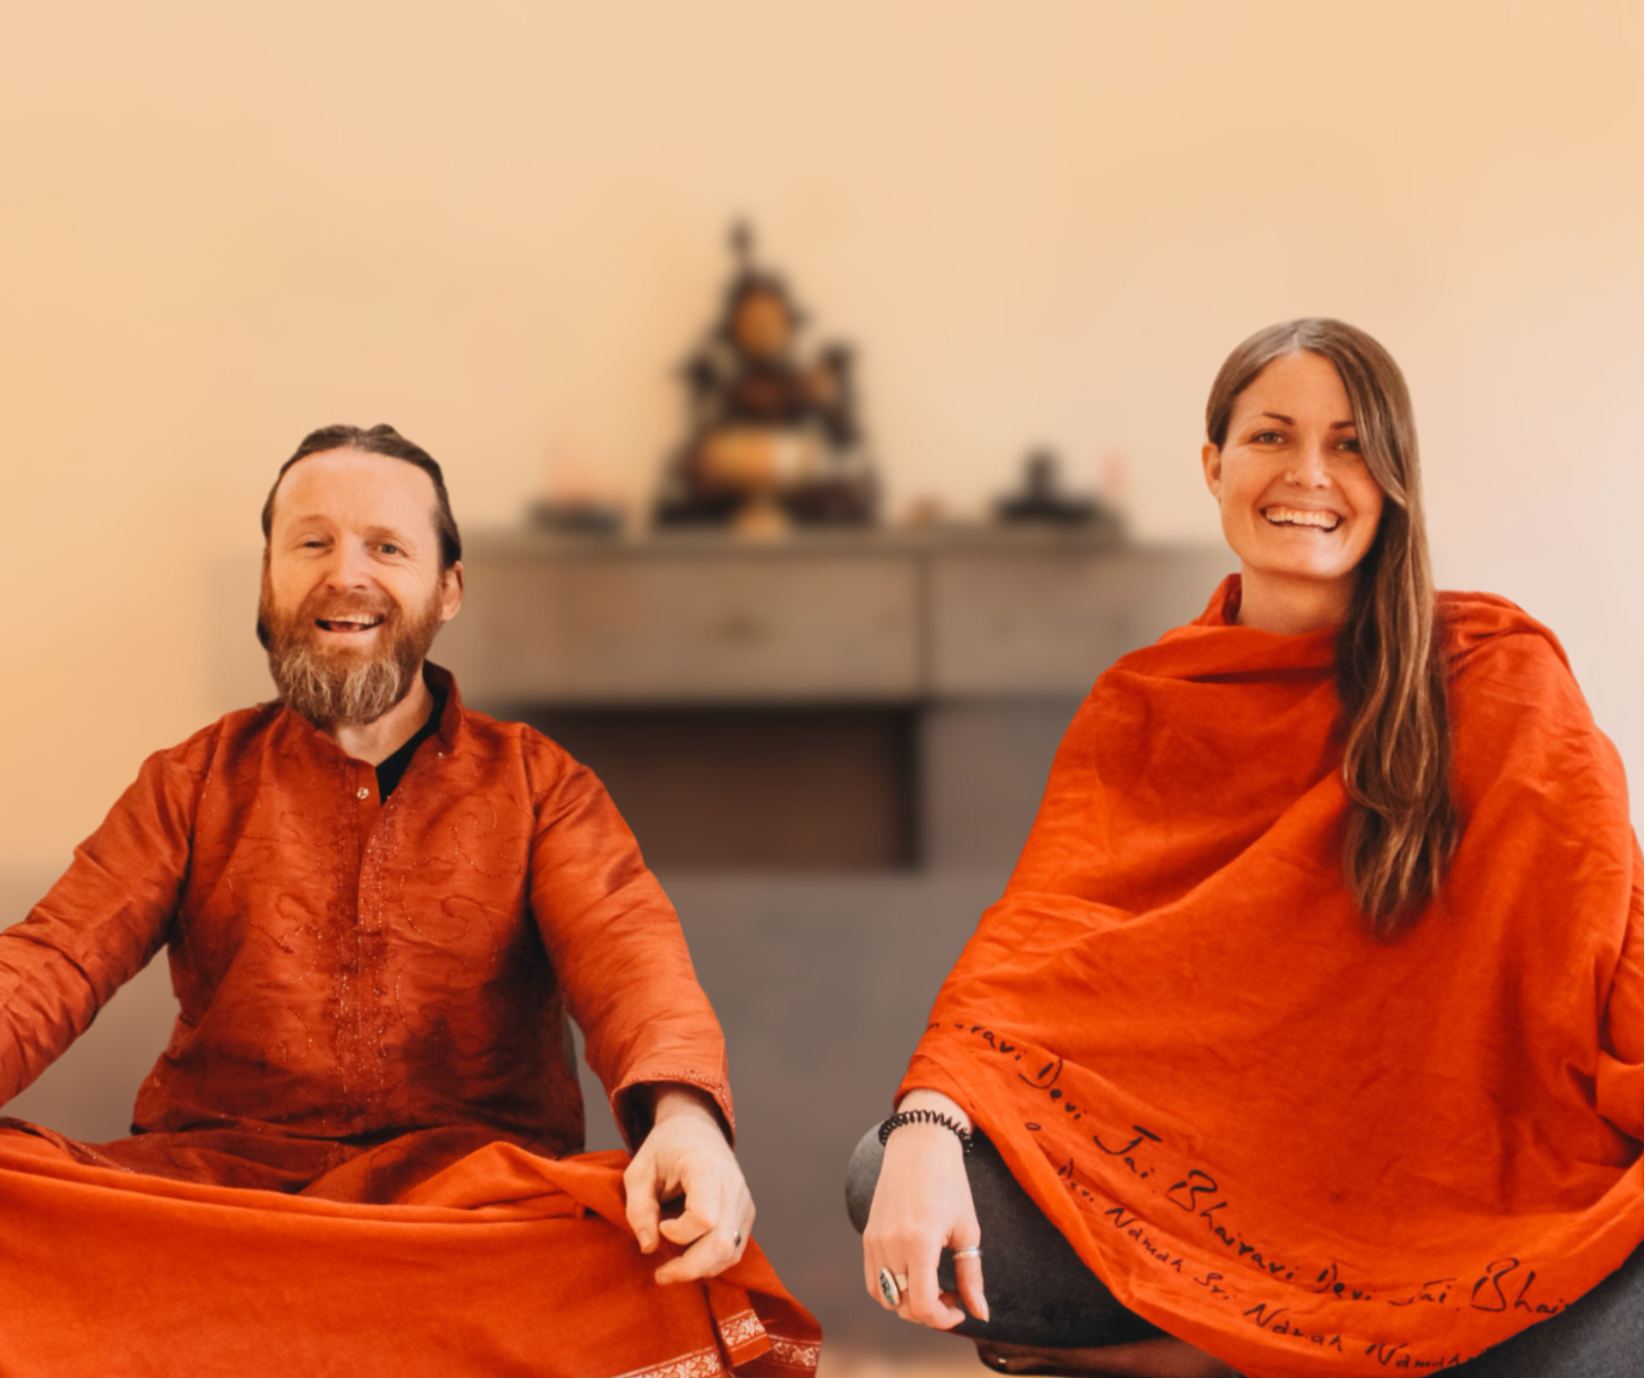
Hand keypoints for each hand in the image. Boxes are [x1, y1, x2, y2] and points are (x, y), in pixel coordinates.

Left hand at [623, 1083, 753, 1283]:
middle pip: (722, 1242)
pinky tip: (689, 1258)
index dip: (680, 1232)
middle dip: (690, 1267)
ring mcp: (743, 1200)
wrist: (696, 1127)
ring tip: (672, 1268)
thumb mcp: (639, 1170)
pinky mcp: (745, 1212)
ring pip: (731, 1251)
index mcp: (706, 1168)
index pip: (705, 1216)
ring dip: (701, 1268)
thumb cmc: (665, 1147)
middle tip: (661, 1274)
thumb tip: (648, 1247)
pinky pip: (734, 1248)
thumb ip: (638, 1208)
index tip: (662, 1225)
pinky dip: (712, 1261)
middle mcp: (732, 1185)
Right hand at [862, 1089, 988, 1329]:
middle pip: (904, 1307)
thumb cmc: (950, 1185)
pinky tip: (915, 1274)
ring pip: (886, 1298)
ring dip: (909, 1304)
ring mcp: (875, 1240)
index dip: (944, 1320)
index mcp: (919, 1242)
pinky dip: (892, 1289)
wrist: (920, 1145)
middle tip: (953, 1295)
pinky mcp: (867, 1236)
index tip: (960, 1309)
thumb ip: (972, 1277)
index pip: (923, 1306)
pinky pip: (873, 1281)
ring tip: (933, 1284)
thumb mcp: (968, 1231)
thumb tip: (981, 1316)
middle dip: (930, 1313)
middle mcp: (891, 1244)